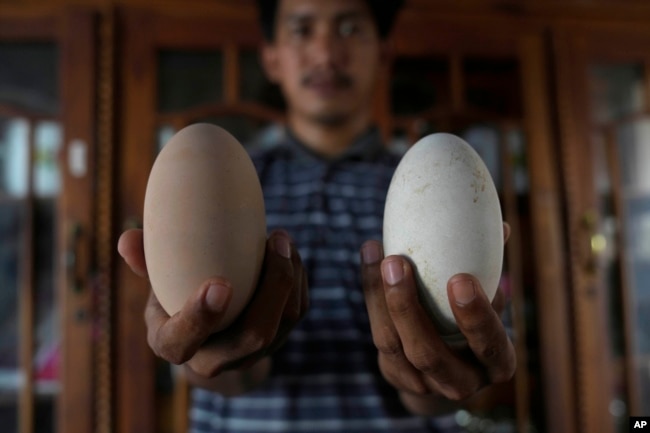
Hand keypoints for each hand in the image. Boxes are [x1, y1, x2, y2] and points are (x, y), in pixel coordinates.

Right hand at [117, 228, 307, 378]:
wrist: (209, 334)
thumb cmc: (176, 297)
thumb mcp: (157, 284)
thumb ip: (145, 262)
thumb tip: (127, 239)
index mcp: (176, 346)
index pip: (181, 342)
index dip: (200, 317)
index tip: (219, 284)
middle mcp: (217, 359)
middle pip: (253, 336)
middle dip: (271, 289)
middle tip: (273, 243)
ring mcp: (252, 354)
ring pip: (283, 322)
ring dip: (289, 277)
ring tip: (281, 238)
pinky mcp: (278, 339)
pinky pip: (297, 311)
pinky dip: (297, 277)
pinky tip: (287, 250)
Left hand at [359, 226, 514, 410]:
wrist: (452, 370)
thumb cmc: (478, 324)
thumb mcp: (491, 303)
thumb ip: (492, 271)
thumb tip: (500, 227)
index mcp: (495, 363)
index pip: (489, 346)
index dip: (475, 318)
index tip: (460, 279)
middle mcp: (459, 382)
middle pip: (428, 354)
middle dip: (408, 309)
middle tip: (398, 263)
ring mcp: (422, 383)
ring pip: (393, 343)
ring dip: (381, 297)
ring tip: (378, 254)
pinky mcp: (395, 374)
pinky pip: (378, 333)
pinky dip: (372, 294)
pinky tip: (370, 255)